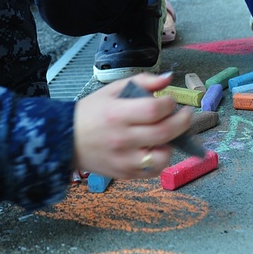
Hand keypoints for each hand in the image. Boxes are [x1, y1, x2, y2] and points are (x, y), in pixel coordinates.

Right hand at [73, 73, 193, 178]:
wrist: (66, 140)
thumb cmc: (91, 112)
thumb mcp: (112, 90)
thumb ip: (142, 81)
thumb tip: (169, 79)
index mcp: (117, 114)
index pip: (154, 109)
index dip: (170, 102)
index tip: (171, 99)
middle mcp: (122, 139)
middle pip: (164, 132)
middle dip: (183, 121)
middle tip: (185, 114)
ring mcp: (124, 160)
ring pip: (163, 156)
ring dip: (172, 144)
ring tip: (166, 135)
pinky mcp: (125, 174)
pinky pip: (153, 171)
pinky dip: (160, 159)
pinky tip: (155, 147)